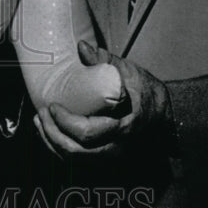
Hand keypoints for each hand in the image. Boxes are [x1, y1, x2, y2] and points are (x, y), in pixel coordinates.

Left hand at [34, 40, 173, 158]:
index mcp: (123, 127)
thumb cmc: (147, 92)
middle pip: (76, 152)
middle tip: (40, 114)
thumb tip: (81, 47)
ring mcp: (112, 157)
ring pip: (75, 160)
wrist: (167, 116)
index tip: (52, 106)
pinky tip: (50, 133)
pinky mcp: (107, 158)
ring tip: (40, 123)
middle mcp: (117, 148)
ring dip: (52, 143)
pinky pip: (79, 161)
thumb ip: (105, 61)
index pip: (87, 133)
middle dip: (52, 134)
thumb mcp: (129, 72)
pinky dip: (61, 149)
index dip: (64, 122)